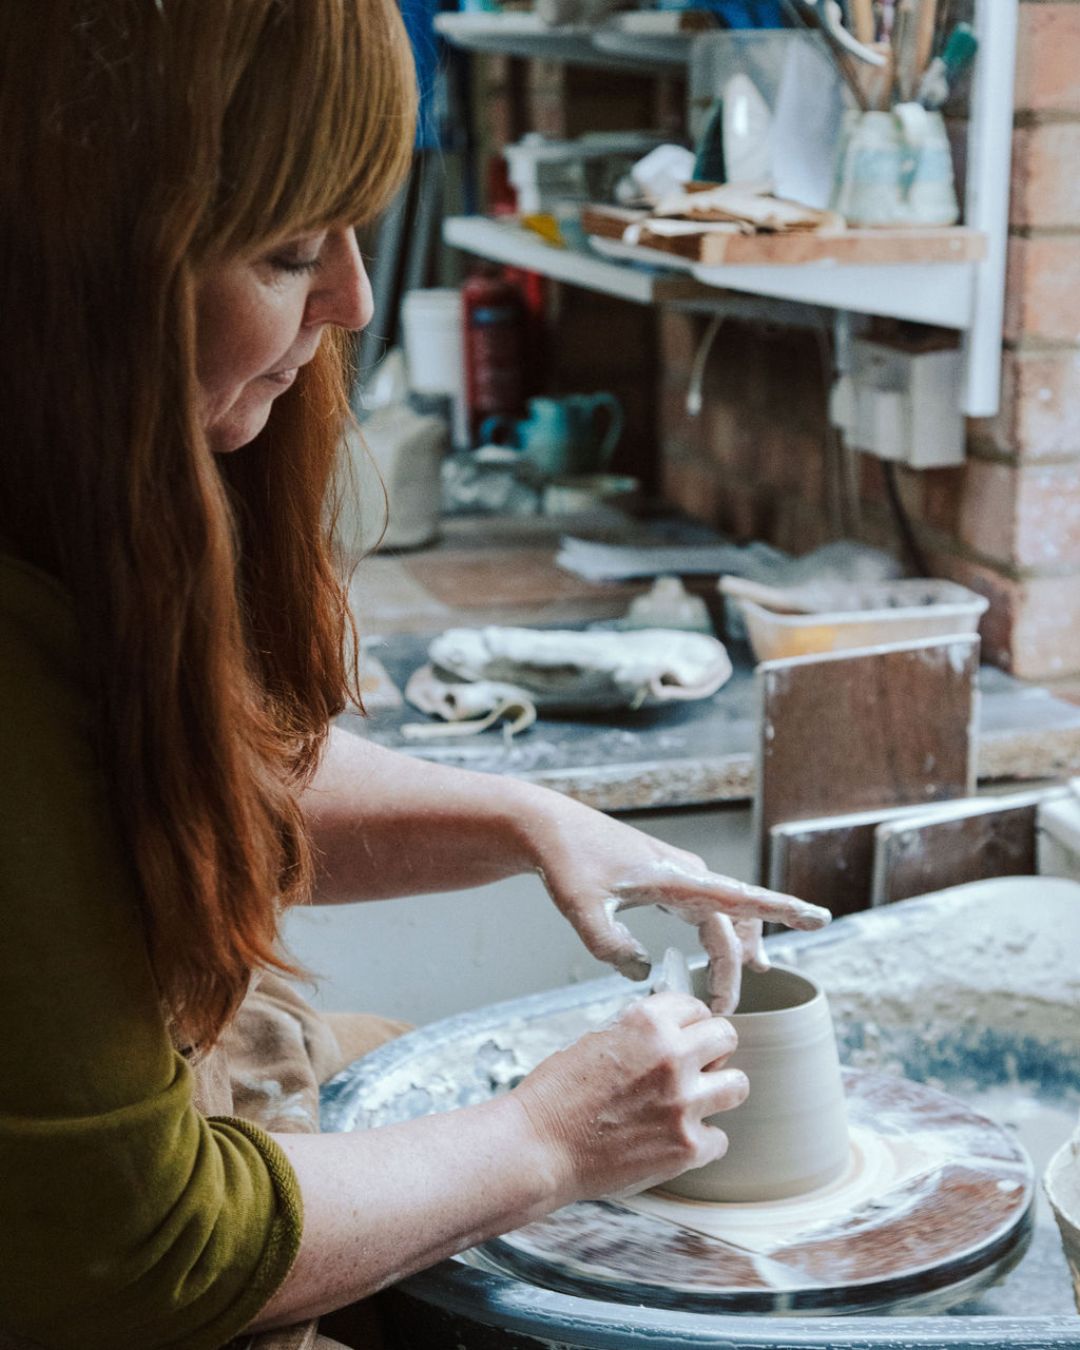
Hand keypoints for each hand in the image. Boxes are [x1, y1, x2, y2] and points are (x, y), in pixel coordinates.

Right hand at [513, 991, 745, 1202]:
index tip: (687, 1035)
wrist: (538, 1148)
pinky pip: (720, 1139)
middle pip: (726, 1038)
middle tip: (697, 1066)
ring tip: (693, 1102)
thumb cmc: (556, 1097)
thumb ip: (639, 1033)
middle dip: (712, 1050)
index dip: (689, 1022)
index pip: (696, 1007)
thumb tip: (668, 1032)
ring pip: (737, 1086)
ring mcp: (683, 1104)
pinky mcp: (686, 1148)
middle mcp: (671, 1057)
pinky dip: (701, 1142)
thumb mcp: (596, 1040)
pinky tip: (675, 1140)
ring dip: (717, 1092)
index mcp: (646, 1023)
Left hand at [528, 796, 828, 1013]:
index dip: (782, 910)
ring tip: (744, 984)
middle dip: (736, 968)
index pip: (740, 898)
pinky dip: (719, 935)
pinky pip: (706, 910)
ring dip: (735, 951)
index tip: (819, 917)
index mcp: (676, 878)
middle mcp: (686, 874)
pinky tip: (721, 955)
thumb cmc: (567, 861)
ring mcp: (678, 874)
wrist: (550, 829)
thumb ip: (609, 943)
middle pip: (731, 925)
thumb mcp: (581, 906)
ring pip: (724, 917)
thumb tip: (641, 973)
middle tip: (724, 1010)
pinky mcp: (665, 878)